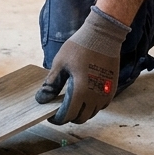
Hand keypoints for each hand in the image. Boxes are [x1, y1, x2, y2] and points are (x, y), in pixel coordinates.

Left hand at [36, 7, 129, 123]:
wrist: (103, 36)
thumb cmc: (79, 47)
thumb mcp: (60, 63)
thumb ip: (51, 84)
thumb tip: (41, 100)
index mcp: (80, 91)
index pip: (67, 115)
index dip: (57, 119)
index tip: (51, 115)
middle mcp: (95, 97)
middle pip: (81, 118)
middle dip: (69, 116)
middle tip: (60, 108)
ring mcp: (105, 93)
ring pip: (92, 113)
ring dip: (81, 111)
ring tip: (71, 101)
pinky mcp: (112, 88)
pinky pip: (101, 105)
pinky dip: (92, 105)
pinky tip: (85, 96)